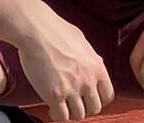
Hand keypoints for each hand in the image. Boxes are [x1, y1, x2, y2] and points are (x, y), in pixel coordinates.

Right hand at [14, 4, 113, 120]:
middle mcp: (88, 81)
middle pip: (94, 108)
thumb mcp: (81, 41)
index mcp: (97, 67)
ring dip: (70, 111)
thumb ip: (90, 58)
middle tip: (73, 102)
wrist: (35, 29)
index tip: (89, 98)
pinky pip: (61, 116)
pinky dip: (57, 115)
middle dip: (84, 106)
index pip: (108, 95)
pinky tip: (51, 107)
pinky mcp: (55, 95)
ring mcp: (72, 89)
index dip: (98, 99)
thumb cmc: (55, 29)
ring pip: (78, 115)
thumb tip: (92, 63)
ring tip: (61, 105)